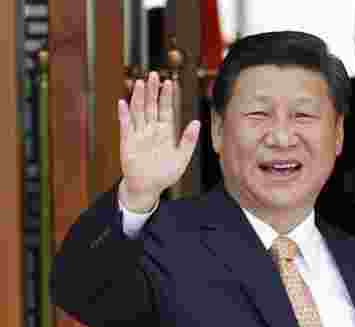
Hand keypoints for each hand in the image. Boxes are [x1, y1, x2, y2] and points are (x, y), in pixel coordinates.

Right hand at [118, 71, 199, 211]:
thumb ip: (188, 141)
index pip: (166, 110)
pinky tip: (123, 103)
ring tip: (140, 83)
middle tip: (153, 74)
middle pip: (151, 106)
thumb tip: (196, 123)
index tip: (170, 82)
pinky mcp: (127, 143)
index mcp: (165, 133)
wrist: (148, 188)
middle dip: (152, 91)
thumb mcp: (182, 158)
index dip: (167, 96)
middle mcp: (151, 130)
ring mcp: (138, 135)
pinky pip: (125, 126)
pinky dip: (124, 115)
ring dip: (139, 97)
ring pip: (138, 112)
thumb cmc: (165, 174)